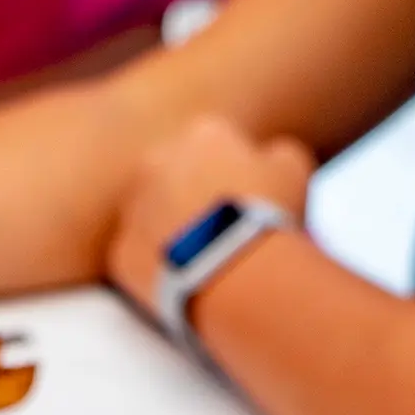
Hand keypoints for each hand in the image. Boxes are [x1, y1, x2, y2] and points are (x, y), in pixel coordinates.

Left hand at [105, 113, 312, 318]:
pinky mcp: (120, 254)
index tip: (240, 200)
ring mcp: (132, 208)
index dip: (229, 175)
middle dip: (190, 197)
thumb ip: (275, 152)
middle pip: (173, 177)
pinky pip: (137, 257)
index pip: (212, 146)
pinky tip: (182, 281)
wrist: (237, 274)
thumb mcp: (294, 168)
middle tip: (216, 231)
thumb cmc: (270, 217)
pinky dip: (155, 268)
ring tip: (201, 258)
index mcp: (201, 133)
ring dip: (168, 231)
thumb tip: (266, 156)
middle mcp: (156, 161)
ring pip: (150, 217)